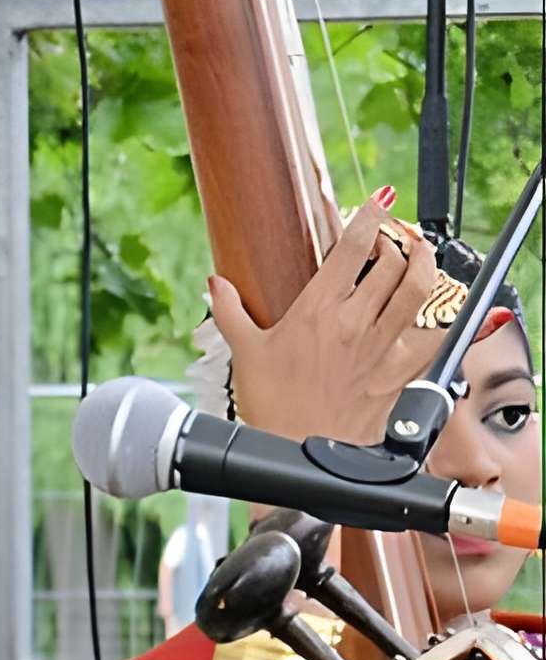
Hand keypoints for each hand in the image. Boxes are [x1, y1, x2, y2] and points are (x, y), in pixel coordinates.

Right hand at [209, 195, 440, 447]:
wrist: (297, 458)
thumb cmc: (271, 410)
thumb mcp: (244, 354)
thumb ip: (232, 312)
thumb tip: (217, 283)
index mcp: (317, 309)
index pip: (353, 243)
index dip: (371, 213)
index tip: (379, 201)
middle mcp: (355, 322)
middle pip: (393, 260)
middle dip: (397, 240)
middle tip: (392, 239)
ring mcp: (380, 347)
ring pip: (419, 289)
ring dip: (426, 264)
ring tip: (422, 256)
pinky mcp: (397, 375)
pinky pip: (433, 338)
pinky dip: (443, 320)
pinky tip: (439, 311)